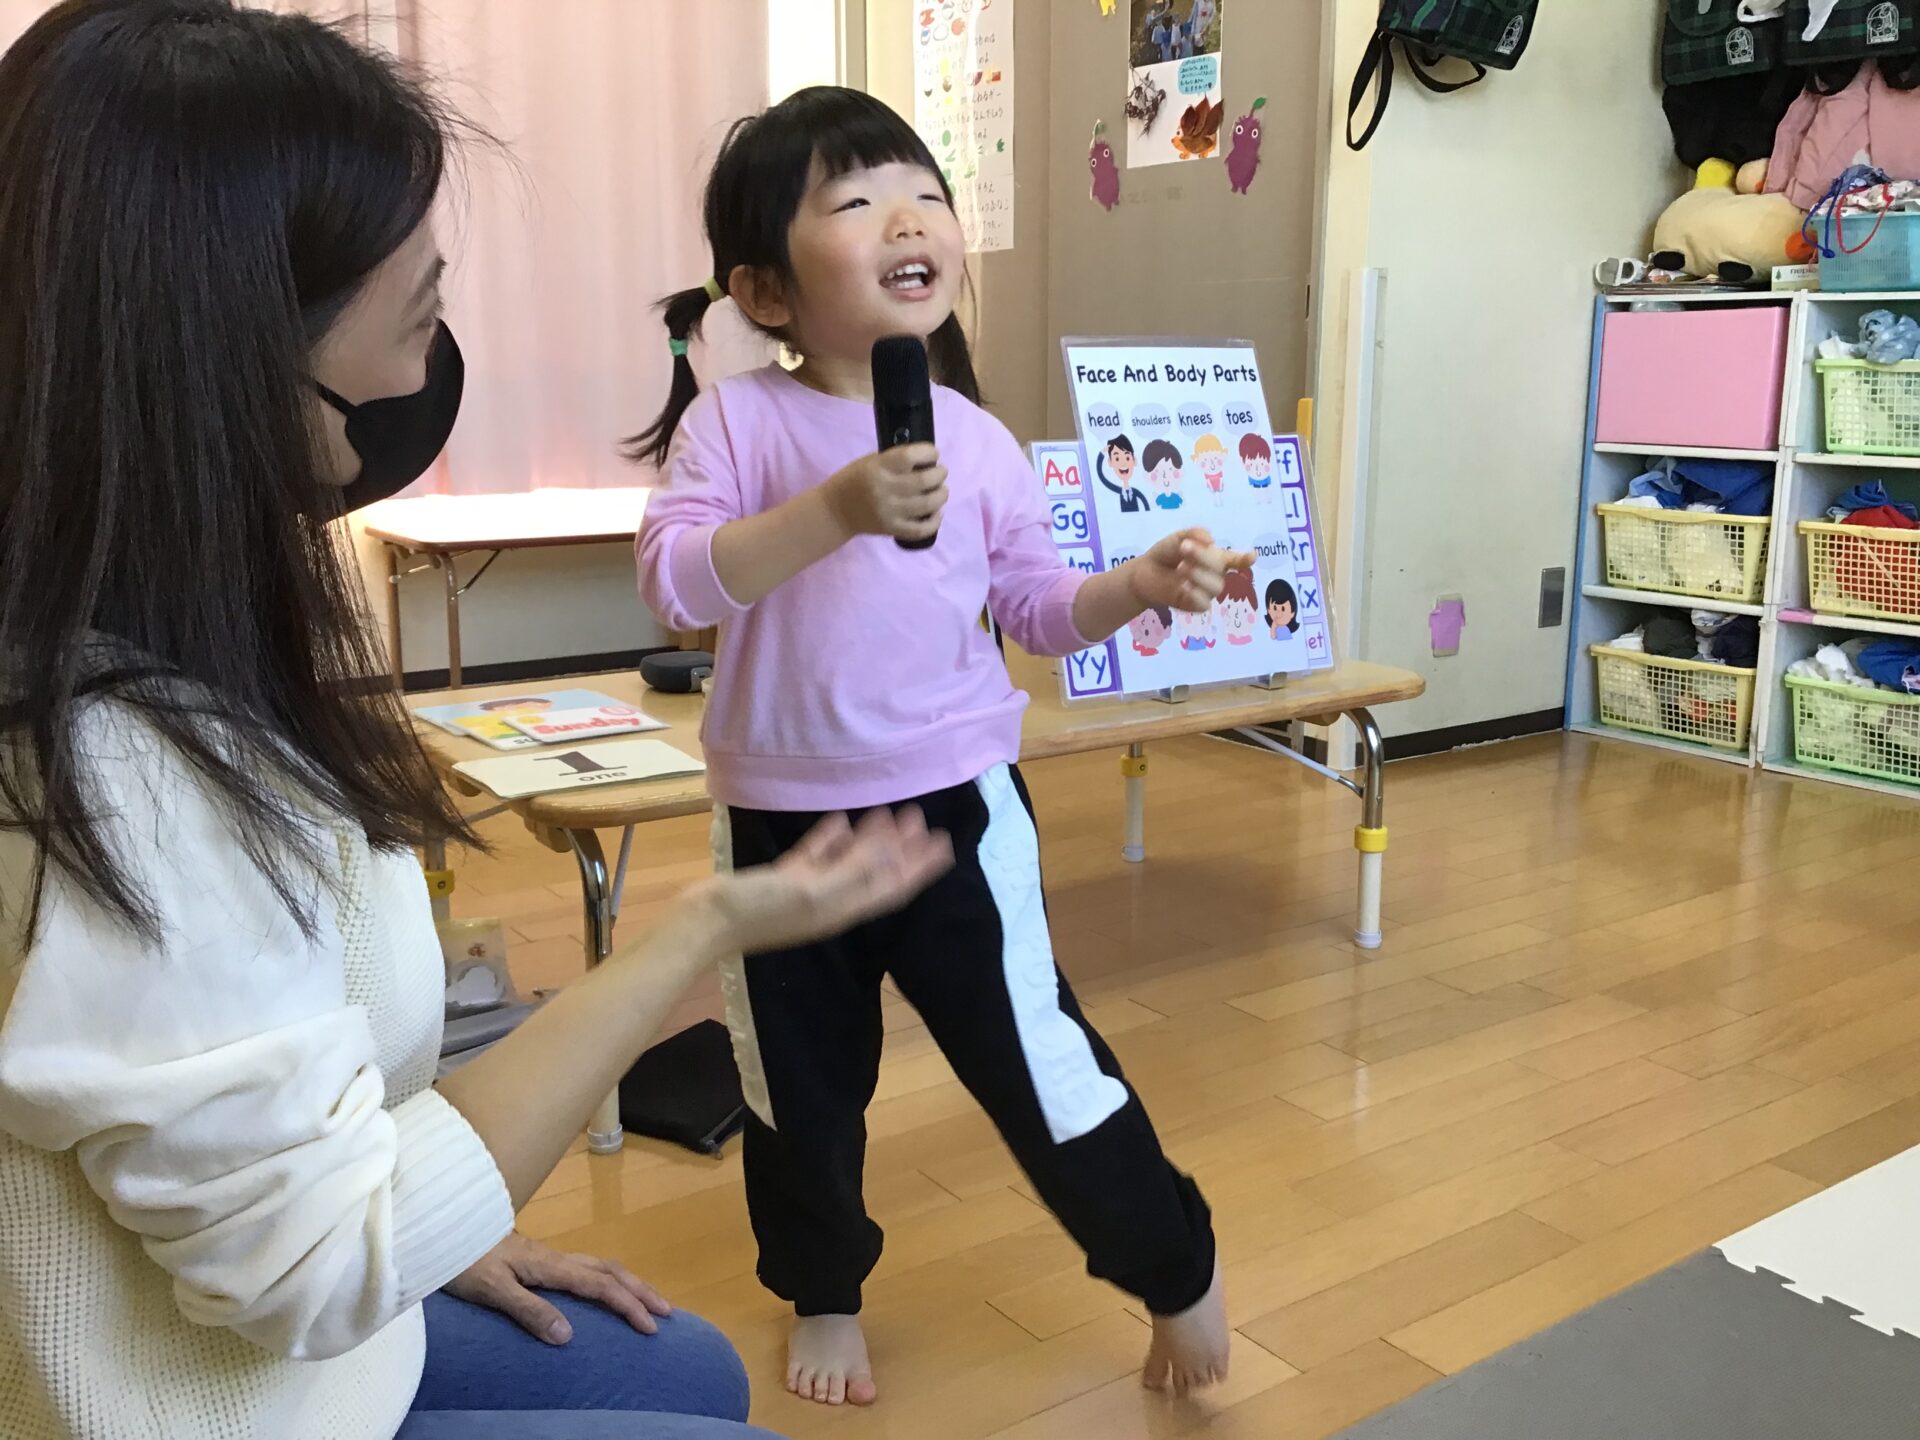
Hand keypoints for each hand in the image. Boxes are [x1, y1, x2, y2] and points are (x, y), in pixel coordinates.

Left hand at [445, 1233, 670, 1344]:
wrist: (439, 1227)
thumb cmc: (462, 1260)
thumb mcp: (491, 1290)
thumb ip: (528, 1310)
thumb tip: (568, 1335)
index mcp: (548, 1265)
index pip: (600, 1286)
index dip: (628, 1305)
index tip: (651, 1326)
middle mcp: (553, 1258)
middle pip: (608, 1269)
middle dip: (640, 1290)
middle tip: (666, 1311)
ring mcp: (544, 1256)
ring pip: (598, 1265)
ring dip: (626, 1281)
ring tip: (644, 1298)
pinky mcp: (533, 1259)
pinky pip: (582, 1268)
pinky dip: (605, 1278)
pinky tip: (599, 1288)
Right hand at [704, 807, 954, 954]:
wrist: (705, 923)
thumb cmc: (761, 909)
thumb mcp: (814, 889)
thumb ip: (854, 870)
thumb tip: (892, 852)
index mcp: (845, 908)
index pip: (894, 885)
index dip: (921, 865)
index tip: (945, 843)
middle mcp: (833, 902)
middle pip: (878, 872)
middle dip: (901, 847)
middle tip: (919, 816)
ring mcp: (807, 892)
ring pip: (849, 862)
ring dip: (870, 840)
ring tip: (886, 812)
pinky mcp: (783, 881)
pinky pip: (817, 858)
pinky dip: (832, 840)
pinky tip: (840, 821)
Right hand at [825, 445, 947, 542]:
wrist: (836, 510)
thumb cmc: (855, 479)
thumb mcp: (870, 461)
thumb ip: (896, 461)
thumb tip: (927, 461)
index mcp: (879, 468)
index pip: (910, 457)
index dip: (929, 453)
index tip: (934, 454)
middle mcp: (885, 489)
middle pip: (925, 481)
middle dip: (940, 474)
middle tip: (941, 472)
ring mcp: (890, 512)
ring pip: (928, 504)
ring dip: (941, 495)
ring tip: (942, 490)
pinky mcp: (892, 529)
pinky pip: (921, 529)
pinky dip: (935, 521)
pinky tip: (937, 512)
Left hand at [1129, 529, 1257, 612]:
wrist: (1146, 571)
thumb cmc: (1167, 554)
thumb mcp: (1179, 537)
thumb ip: (1195, 534)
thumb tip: (1211, 541)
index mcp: (1217, 558)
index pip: (1235, 560)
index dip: (1244, 559)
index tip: (1251, 556)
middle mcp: (1216, 575)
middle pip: (1220, 568)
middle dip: (1203, 556)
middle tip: (1184, 547)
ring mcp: (1208, 591)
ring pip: (1215, 586)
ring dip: (1199, 574)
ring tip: (1181, 567)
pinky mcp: (1197, 605)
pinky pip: (1204, 603)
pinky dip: (1195, 594)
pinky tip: (1184, 586)